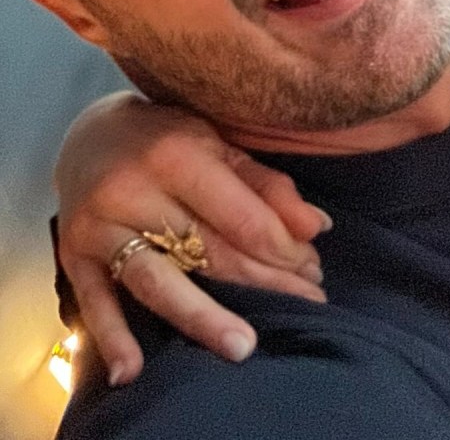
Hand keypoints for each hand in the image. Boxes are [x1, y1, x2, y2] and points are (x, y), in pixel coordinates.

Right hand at [55, 92, 331, 384]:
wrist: (91, 135)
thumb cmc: (171, 139)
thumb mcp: (221, 146)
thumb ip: (268, 186)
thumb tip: (318, 226)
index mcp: (176, 157)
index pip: (239, 217)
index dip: (282, 248)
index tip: (312, 268)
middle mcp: (133, 191)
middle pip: (207, 252)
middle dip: (263, 282)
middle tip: (306, 302)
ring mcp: (99, 227)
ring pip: (158, 282)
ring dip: (204, 318)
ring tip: (243, 347)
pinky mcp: (73, 255)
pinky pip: (95, 301)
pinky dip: (113, 337)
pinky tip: (132, 372)